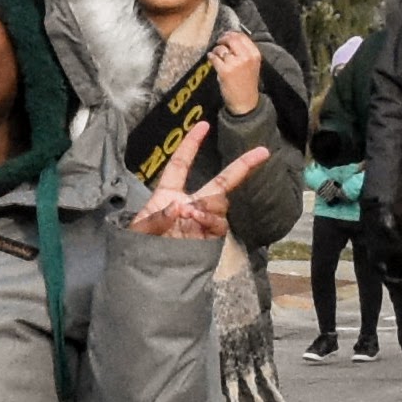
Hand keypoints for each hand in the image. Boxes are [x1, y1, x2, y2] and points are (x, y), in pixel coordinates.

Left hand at [129, 127, 270, 240]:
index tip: (203, 125)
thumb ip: (157, 218)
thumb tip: (180, 206)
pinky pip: (220, 224)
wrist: (149, 277)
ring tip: (191, 213)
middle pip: (221, 182)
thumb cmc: (140, 250)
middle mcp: (190, 204)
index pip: (182, 164)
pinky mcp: (210, 238)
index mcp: (169, 194)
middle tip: (263, 151)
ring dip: (209, 203)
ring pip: (220, 202)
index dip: (191, 144)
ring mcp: (202, 221)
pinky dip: (211, 219)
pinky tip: (197, 220)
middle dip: (242, 166)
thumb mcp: (139, 231)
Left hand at [209, 22, 261, 114]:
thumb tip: (230, 37)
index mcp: (254, 54)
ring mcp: (235, 64)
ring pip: (221, 48)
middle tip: (219, 42)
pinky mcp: (224, 71)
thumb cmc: (247, 82)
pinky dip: (211, 57)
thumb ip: (244, 51)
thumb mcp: (252, 64)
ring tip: (216, 54)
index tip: (226, 35)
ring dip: (216, 50)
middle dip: (223, 39)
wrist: (245, 101)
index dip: (231, 34)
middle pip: (231, 39)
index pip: (242, 36)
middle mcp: (246, 57)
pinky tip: (211, 58)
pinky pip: (214, 57)